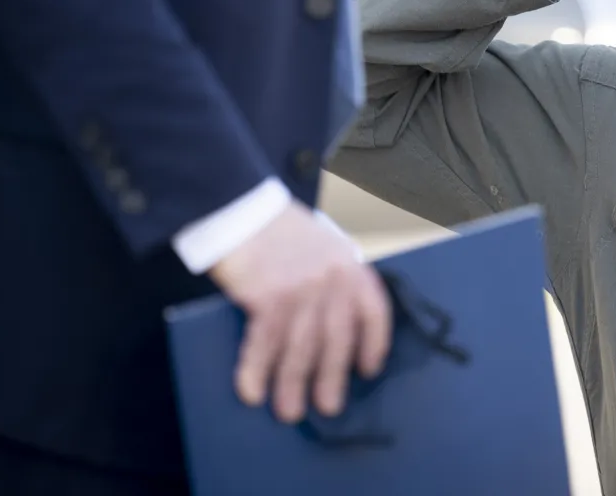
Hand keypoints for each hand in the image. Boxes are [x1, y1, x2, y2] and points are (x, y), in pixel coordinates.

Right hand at [209, 202, 391, 422]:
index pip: (374, 311)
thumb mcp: (324, 244)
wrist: (241, 205)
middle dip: (331, 377)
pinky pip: (265, 343)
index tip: (368, 369)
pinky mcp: (268, 296)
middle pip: (337, 339)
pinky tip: (253, 390)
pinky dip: (257, 370)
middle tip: (327, 407)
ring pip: (301, 348)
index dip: (373, 343)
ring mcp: (302, 288)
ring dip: (293, 384)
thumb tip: (333, 323)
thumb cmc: (280, 227)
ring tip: (289, 411)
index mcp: (351, 265)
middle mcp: (333, 279)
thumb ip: (335, 277)